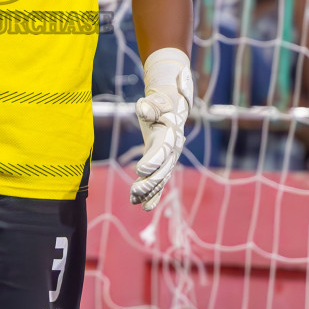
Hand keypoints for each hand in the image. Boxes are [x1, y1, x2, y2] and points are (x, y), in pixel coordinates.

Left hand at [132, 47, 194, 210]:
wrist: (173, 109)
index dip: (153, 160)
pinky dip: (151, 194)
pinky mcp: (163, 165)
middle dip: (150, 182)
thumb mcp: (156, 102)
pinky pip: (159, 182)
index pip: (163, 150)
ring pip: (160, 179)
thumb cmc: (161, 105)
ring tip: (135, 201)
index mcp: (170, 134)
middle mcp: (172, 150)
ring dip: (148, 191)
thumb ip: (150, 106)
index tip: (141, 170)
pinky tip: (142, 206)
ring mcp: (169, 160)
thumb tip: (142, 107)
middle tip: (135, 191)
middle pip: (162, 169)